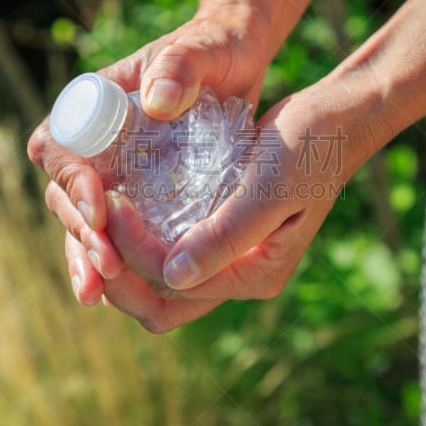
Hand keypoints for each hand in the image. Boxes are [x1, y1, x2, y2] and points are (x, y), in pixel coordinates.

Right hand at [28, 6, 270, 303]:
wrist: (236, 61)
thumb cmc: (214, 49)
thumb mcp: (200, 51)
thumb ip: (179, 66)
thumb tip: (156, 102)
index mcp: (92, 104)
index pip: (61, 146)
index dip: (72, 180)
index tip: (100, 207)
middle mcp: (94, 142)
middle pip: (66, 195)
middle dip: (82, 232)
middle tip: (107, 265)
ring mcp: (114, 171)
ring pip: (84, 222)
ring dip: (87, 258)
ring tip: (97, 293)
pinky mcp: (139, 195)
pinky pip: (115, 233)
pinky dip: (111, 262)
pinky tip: (115, 293)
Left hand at [96, 80, 373, 331]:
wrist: (330, 122)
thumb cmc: (307, 148)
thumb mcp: (269, 187)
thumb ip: (227, 235)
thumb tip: (174, 277)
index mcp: (256, 273)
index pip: (176, 286)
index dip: (135, 255)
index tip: (114, 203)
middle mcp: (239, 274)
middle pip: (161, 302)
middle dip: (120, 274)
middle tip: (95, 222)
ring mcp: (228, 257)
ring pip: (160, 283)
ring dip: (125, 259)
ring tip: (101, 216)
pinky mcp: (219, 233)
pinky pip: (169, 251)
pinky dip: (141, 239)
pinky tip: (123, 205)